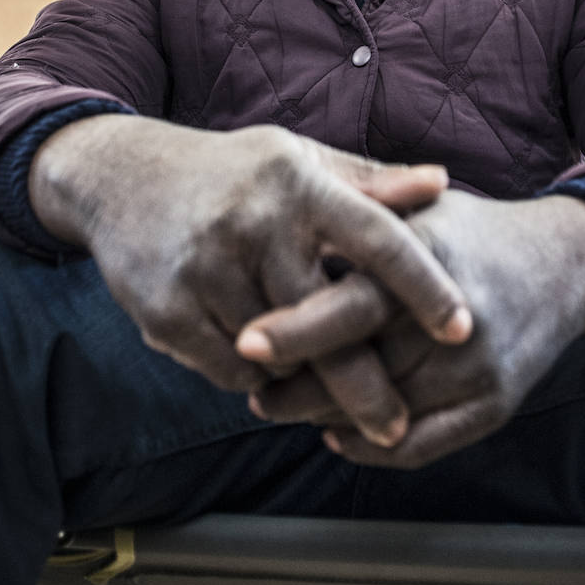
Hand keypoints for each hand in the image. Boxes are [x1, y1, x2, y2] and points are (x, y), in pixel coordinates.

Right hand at [28, 116, 471, 428]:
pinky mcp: (165, 307)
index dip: (424, 286)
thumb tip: (441, 184)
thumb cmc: (233, 172)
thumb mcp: (299, 161)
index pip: (377, 238)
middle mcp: (253, 222)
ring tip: (302, 363)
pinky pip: (228, 368)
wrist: (122, 178)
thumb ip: (370, 182)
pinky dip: (248, 372)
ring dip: (297, 371)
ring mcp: (205, 266)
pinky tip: (249, 350)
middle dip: (364, 383)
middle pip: (327, 322)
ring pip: (276, 355)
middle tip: (396, 423)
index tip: (463, 327)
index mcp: (297, 183)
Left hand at [239, 190, 584, 467]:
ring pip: (383, 411)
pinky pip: (423, 445)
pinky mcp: (497, 405)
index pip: (354, 303)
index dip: (297, 326)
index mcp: (429, 257)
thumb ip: (360, 221)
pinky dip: (373, 448)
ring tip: (280, 405)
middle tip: (255, 387)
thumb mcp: (420, 211)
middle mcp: (456, 317)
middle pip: (362, 367)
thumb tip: (279, 234)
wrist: (566, 265)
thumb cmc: (471, 234)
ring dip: (325, 415)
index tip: (246, 340)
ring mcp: (479, 366)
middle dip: (297, 385)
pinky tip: (338, 434)